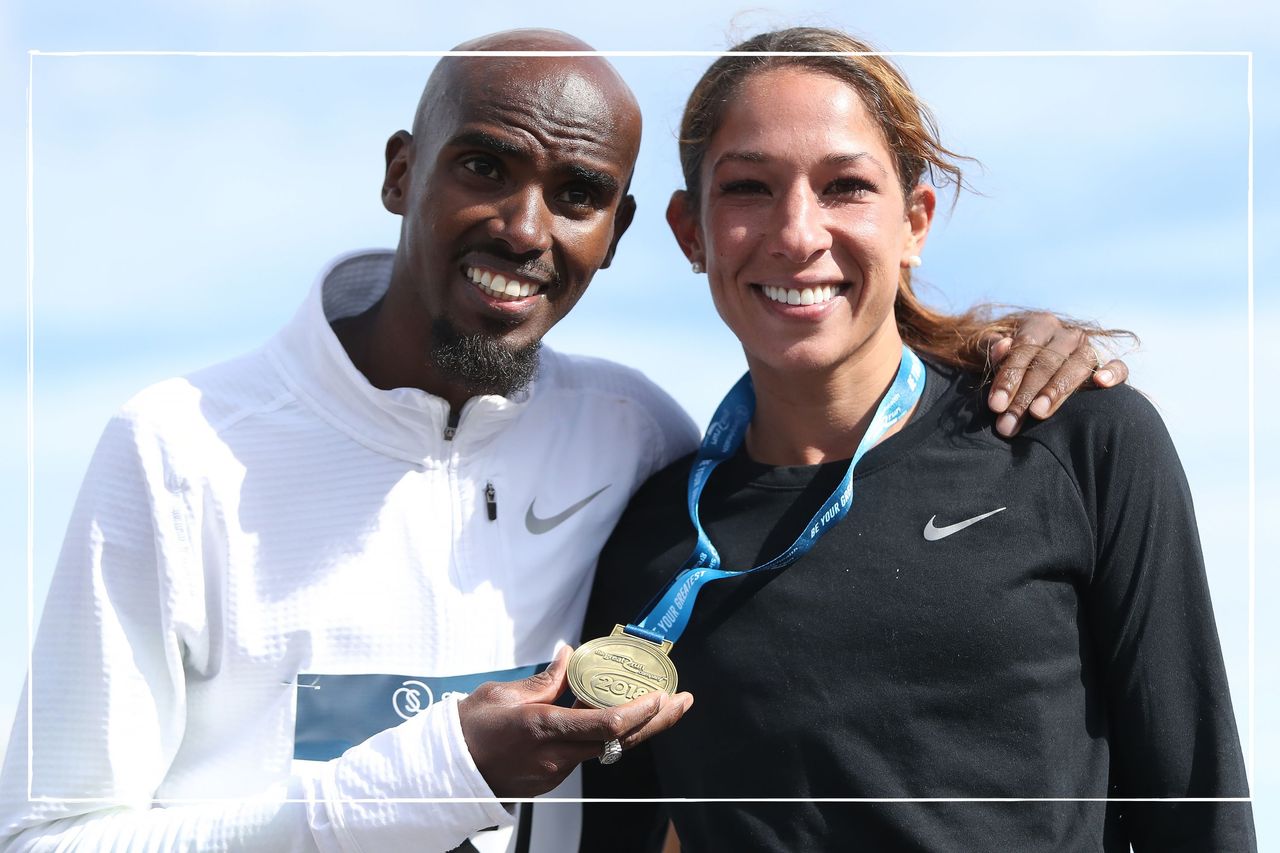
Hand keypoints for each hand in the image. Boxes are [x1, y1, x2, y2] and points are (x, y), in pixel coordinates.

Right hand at [457, 646, 693, 797]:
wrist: (446, 771)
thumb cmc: (469, 729)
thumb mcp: (504, 694)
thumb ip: (545, 680)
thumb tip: (569, 655)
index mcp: (544, 729)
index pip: (607, 725)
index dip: (641, 711)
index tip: (662, 695)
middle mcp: (556, 757)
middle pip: (621, 743)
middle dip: (657, 722)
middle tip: (683, 701)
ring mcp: (555, 773)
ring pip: (605, 749)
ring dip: (632, 728)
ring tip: (654, 702)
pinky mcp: (551, 780)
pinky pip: (585, 754)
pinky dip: (602, 735)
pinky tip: (609, 715)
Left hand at [986, 312, 1128, 436]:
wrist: (1033, 372)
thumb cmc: (1009, 366)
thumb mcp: (992, 355)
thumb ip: (991, 349)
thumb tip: (1003, 345)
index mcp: (1039, 324)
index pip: (1024, 347)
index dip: (1008, 376)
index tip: (995, 405)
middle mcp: (1066, 334)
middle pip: (1048, 361)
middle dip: (1025, 394)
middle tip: (1008, 423)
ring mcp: (1088, 348)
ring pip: (1079, 364)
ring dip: (1058, 389)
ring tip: (1038, 412)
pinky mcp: (1108, 365)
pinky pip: (1119, 366)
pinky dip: (1113, 372)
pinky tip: (1101, 383)